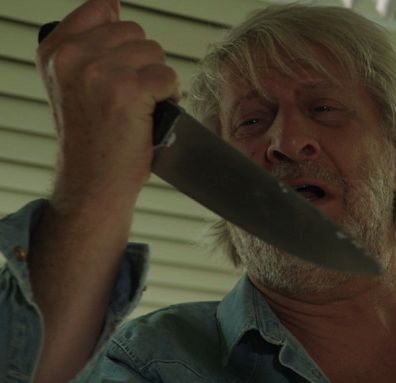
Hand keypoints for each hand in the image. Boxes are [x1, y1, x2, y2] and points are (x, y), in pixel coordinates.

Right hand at [36, 0, 179, 209]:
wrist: (93, 182)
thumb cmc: (92, 139)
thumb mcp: (72, 85)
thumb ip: (86, 44)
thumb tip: (113, 5)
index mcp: (55, 51)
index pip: (101, 9)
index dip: (121, 40)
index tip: (118, 71)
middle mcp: (71, 57)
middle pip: (136, 33)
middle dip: (141, 65)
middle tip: (128, 100)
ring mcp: (98, 71)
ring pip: (154, 53)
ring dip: (156, 81)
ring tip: (139, 108)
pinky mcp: (128, 89)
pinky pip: (168, 76)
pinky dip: (169, 96)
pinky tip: (152, 116)